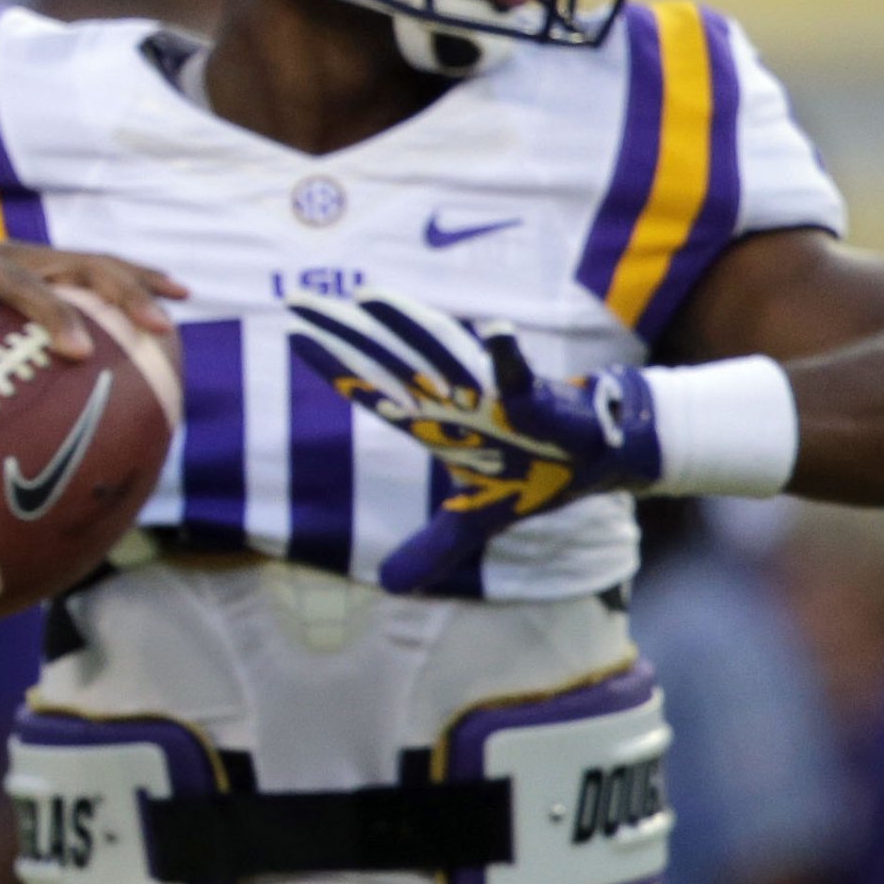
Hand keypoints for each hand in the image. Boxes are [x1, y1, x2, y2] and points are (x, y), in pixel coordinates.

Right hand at [0, 242, 182, 367]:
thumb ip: (23, 365)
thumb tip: (70, 426)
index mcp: (32, 267)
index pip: (96, 264)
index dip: (139, 277)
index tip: (183, 296)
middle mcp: (10, 257)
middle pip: (78, 266)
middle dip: (122, 294)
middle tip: (156, 326)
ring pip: (20, 281)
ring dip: (52, 314)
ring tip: (79, 350)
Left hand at [287, 291, 660, 591]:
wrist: (590, 460)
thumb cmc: (528, 473)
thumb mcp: (472, 523)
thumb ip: (431, 549)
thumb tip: (390, 586)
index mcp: (432, 425)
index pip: (370, 392)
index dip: (333, 367)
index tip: (294, 334)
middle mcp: (450, 401)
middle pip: (387, 360)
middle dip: (344, 331)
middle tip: (297, 299)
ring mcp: (486, 394)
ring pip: (439, 352)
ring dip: (406, 324)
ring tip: (367, 296)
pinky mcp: (531, 397)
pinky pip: (517, 373)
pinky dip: (506, 354)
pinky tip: (495, 330)